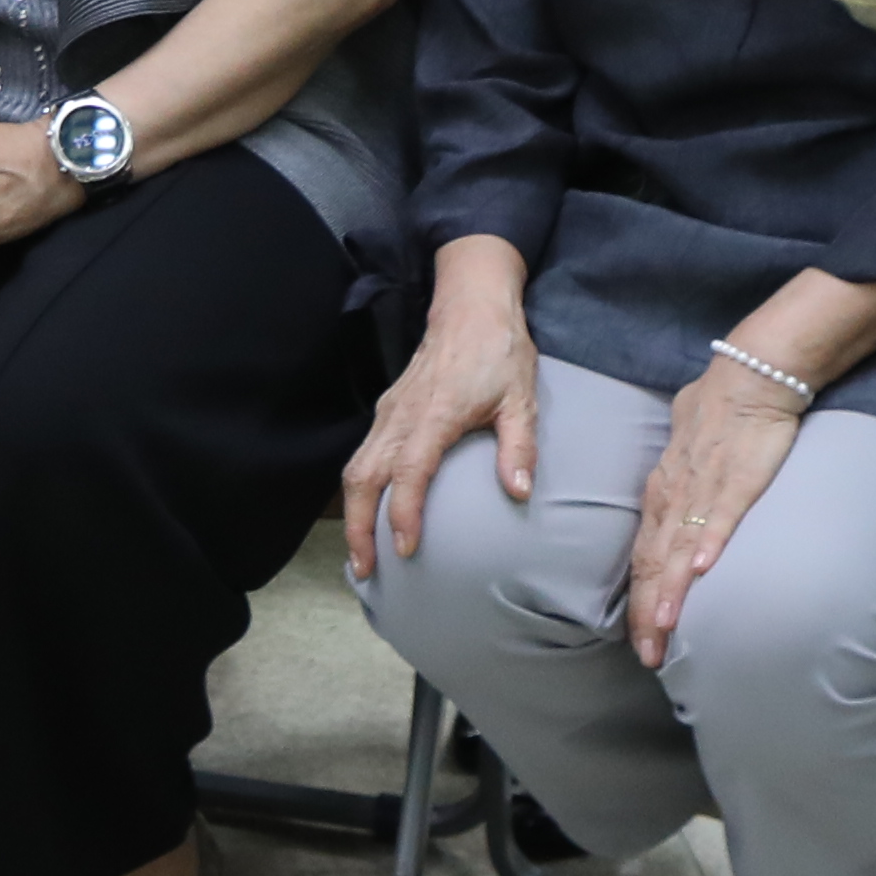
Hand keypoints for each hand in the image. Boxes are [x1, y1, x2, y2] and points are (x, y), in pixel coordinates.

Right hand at [343, 287, 542, 577]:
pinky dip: (360, 490)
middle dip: (359, 526)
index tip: (405, 549)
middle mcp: (403, 415)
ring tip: (361, 555)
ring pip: (356, 467)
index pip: (409, 472)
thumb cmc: (499, 352)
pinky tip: (368, 514)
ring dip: (354, 512)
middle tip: (365, 570)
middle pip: (364, 476)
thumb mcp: (521, 398)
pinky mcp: (388, 410)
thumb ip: (518, 447)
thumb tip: (518, 492)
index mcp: (436, 414)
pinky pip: (363, 454)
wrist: (470, 306)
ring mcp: (390, 411)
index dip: (403, 513)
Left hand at [624, 354, 811, 667]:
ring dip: (671, 591)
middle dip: (650, 613)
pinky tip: (703, 572)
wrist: (748, 375)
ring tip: (665, 630)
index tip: (643, 639)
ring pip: (679, 549)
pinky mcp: (735, 481)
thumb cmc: (717, 408)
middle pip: (655, 564)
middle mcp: (673, 495)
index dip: (642, 601)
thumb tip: (676, 495)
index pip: (645, 558)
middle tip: (649, 656)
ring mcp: (702, 489)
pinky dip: (708, 543)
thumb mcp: (683, 452)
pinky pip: (719, 517)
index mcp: (663, 492)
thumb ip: (678, 481)